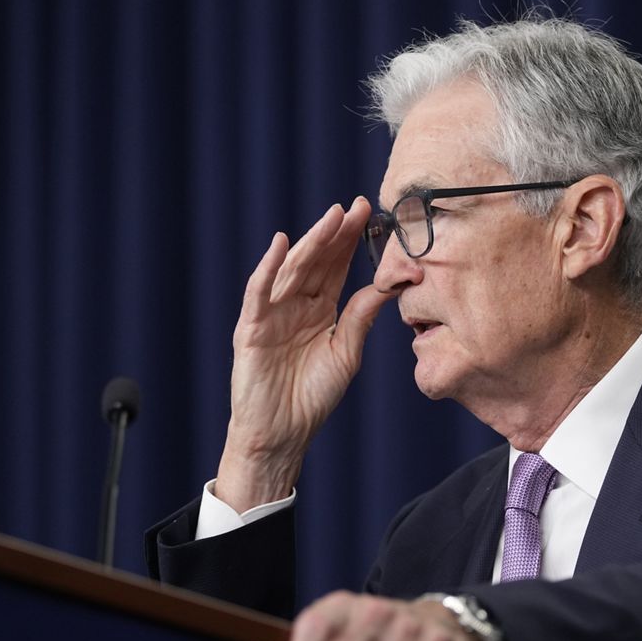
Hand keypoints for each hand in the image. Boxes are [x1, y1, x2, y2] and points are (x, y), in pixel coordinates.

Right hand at [215, 198, 393, 511]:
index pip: (336, 267)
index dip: (350, 241)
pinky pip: (259, 293)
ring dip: (311, 242)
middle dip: (335, 233)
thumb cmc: (313, 397)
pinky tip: (282, 245)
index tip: (370, 214)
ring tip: (331, 218)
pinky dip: (268, 268)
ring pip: (292, 270)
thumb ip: (361, 317)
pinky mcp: (251, 329)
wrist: (283, 434)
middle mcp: (295, 305)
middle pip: (316, 261)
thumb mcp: (347, 352)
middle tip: (355, 206)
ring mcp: (272, 314)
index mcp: (319, 310)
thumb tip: (389, 285)